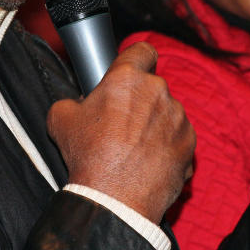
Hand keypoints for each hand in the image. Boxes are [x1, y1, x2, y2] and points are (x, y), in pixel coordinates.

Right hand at [47, 42, 194, 222]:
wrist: (114, 199)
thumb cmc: (88, 156)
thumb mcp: (60, 119)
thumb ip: (72, 101)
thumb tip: (79, 104)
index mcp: (127, 77)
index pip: (143, 50)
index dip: (136, 59)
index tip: (130, 72)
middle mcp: (158, 91)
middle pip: (152, 86)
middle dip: (140, 101)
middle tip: (120, 123)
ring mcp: (178, 117)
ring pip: (166, 112)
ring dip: (154, 124)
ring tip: (134, 149)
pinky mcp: (189, 143)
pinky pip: (178, 138)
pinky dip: (167, 147)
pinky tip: (148, 162)